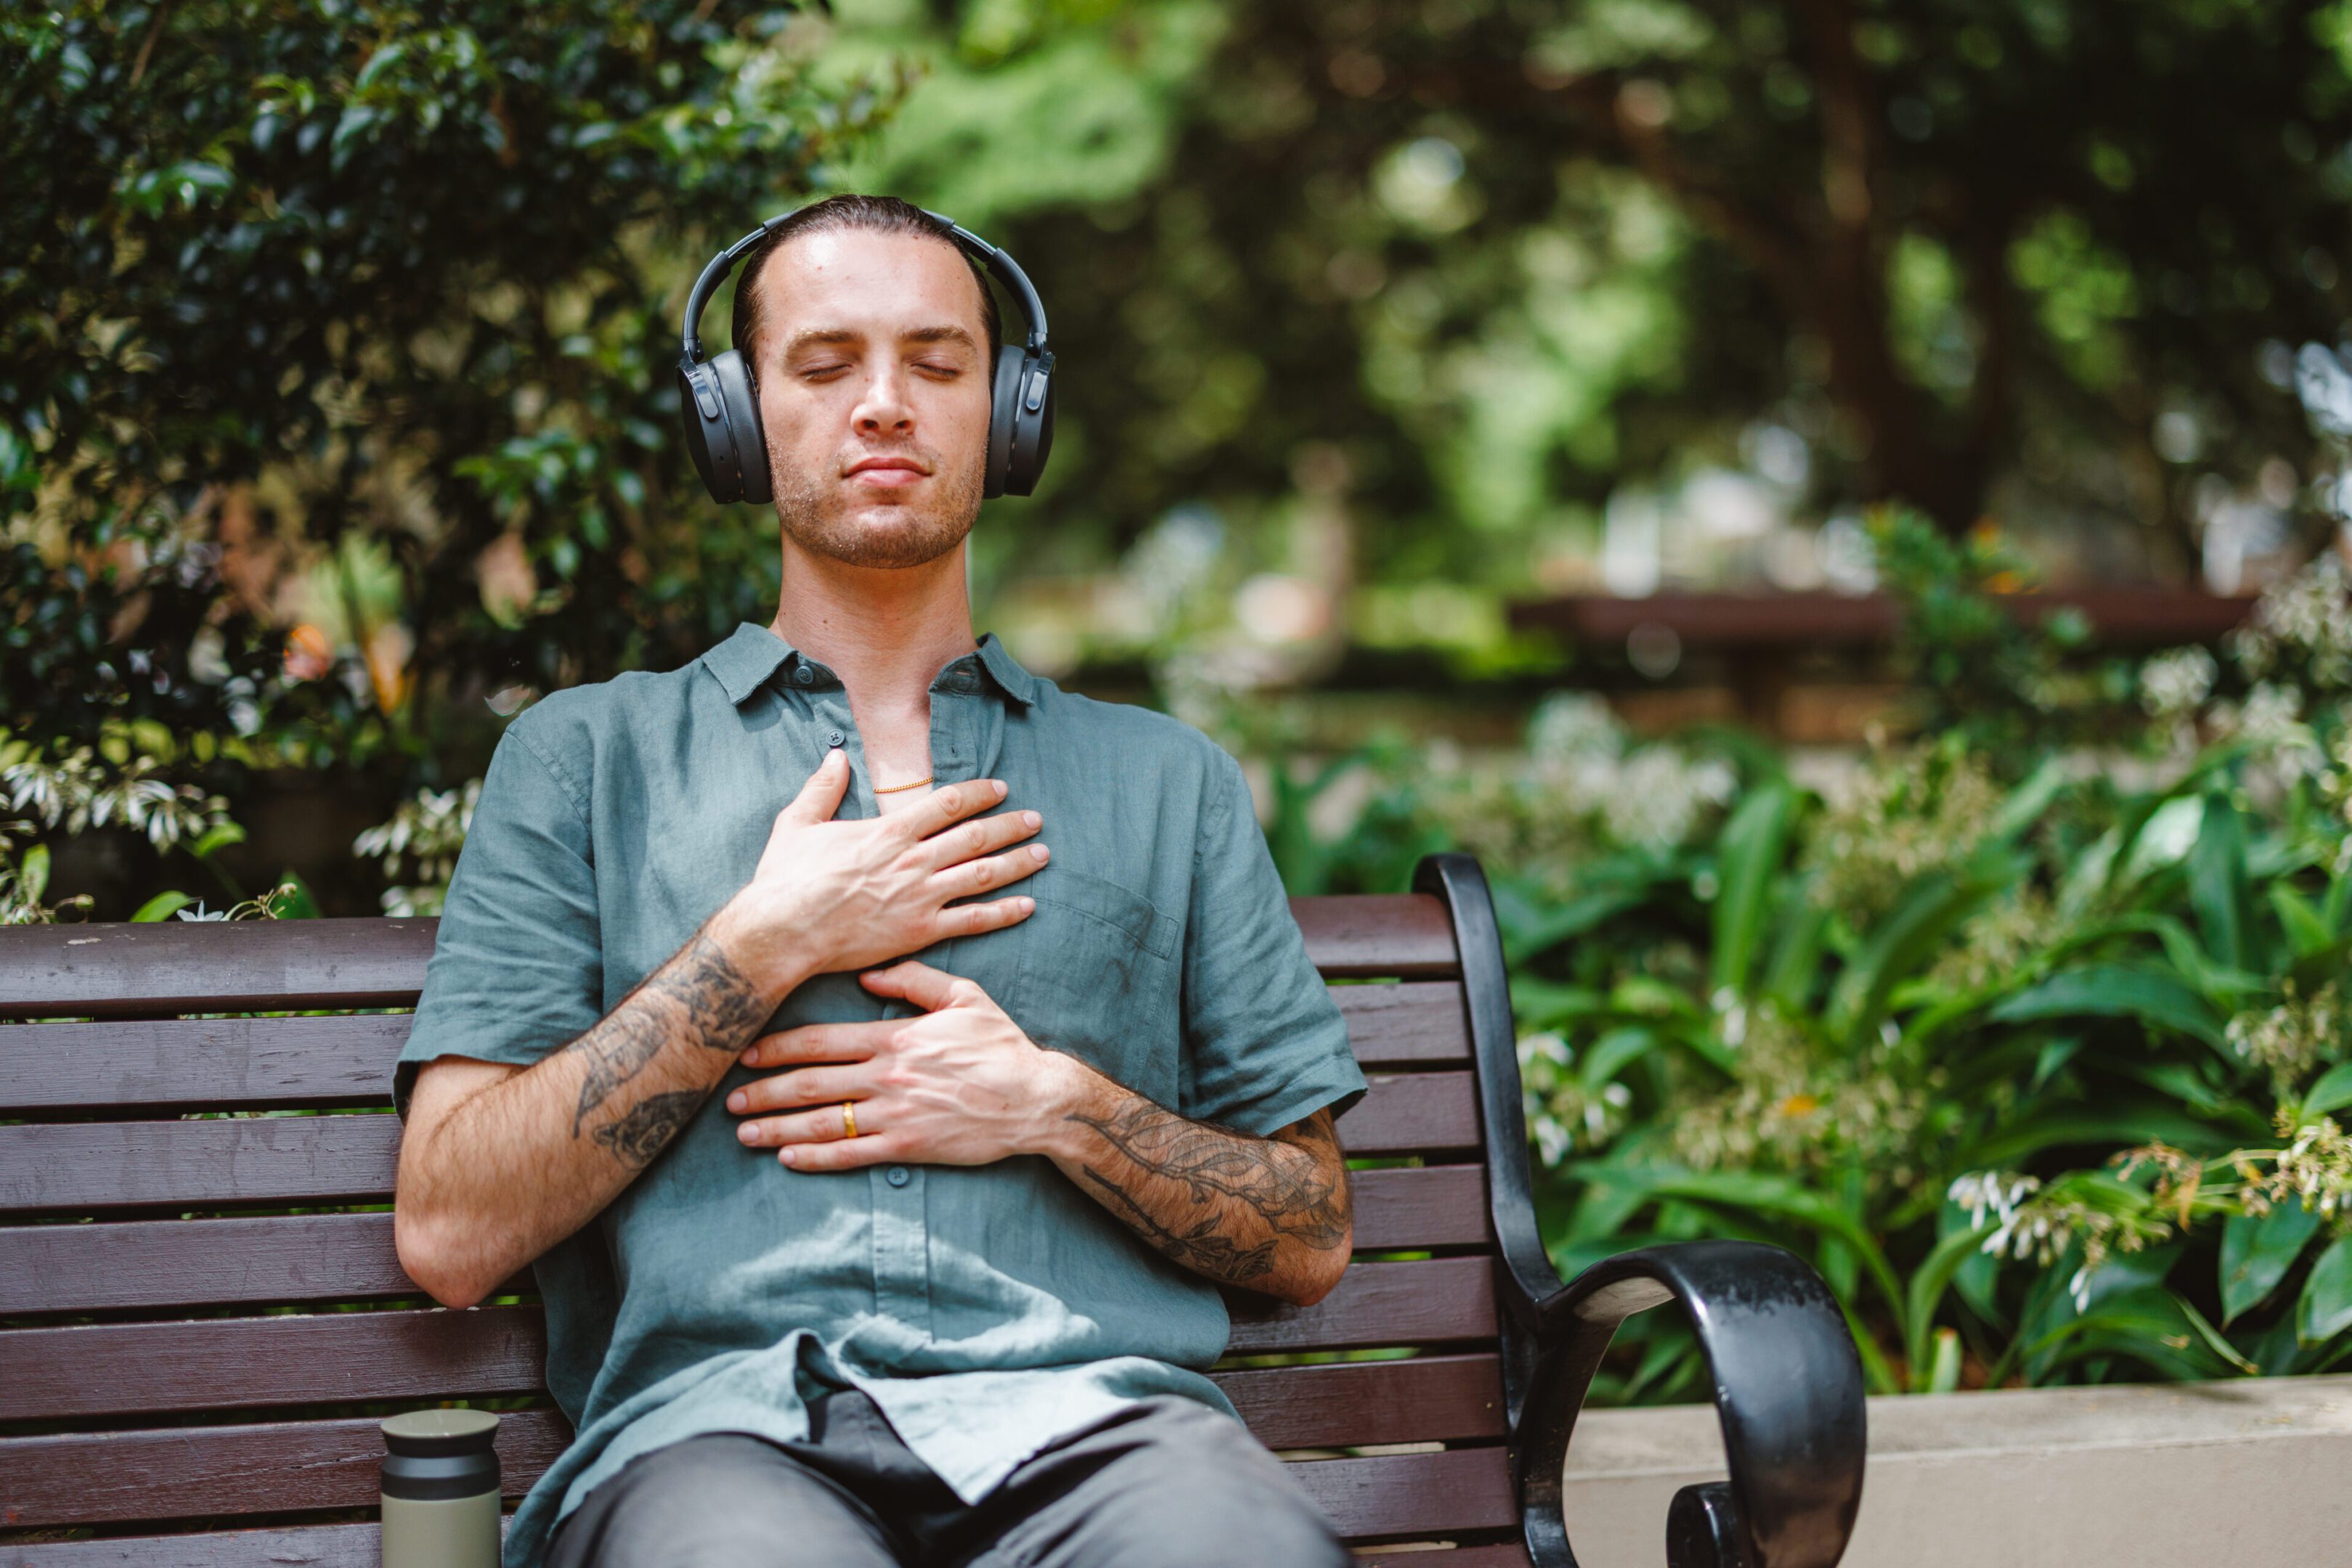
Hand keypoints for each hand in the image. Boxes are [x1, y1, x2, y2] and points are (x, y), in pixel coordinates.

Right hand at [709, 753, 1048, 995]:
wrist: (782, 932)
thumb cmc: (785, 880)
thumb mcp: (797, 823)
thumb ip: (822, 789)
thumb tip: (834, 756)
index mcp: (888, 831)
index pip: (947, 803)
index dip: (979, 794)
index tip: (1001, 789)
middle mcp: (912, 860)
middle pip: (976, 837)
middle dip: (1010, 825)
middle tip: (1036, 819)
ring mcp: (920, 897)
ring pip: (983, 874)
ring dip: (1017, 862)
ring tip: (1043, 853)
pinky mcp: (920, 931)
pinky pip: (973, 920)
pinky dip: (1004, 912)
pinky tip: (1028, 905)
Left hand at [725, 960, 1089, 1171]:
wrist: (1035, 1098)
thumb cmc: (1001, 1045)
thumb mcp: (964, 996)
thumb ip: (914, 980)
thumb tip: (868, 976)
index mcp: (896, 1037)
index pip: (822, 1040)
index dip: (778, 1047)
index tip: (746, 1053)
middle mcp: (887, 1075)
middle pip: (811, 1083)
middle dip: (764, 1091)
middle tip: (729, 1099)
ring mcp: (896, 1113)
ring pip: (822, 1121)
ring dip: (777, 1127)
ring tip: (744, 1132)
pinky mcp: (908, 1146)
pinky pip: (851, 1154)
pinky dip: (815, 1157)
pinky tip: (788, 1159)